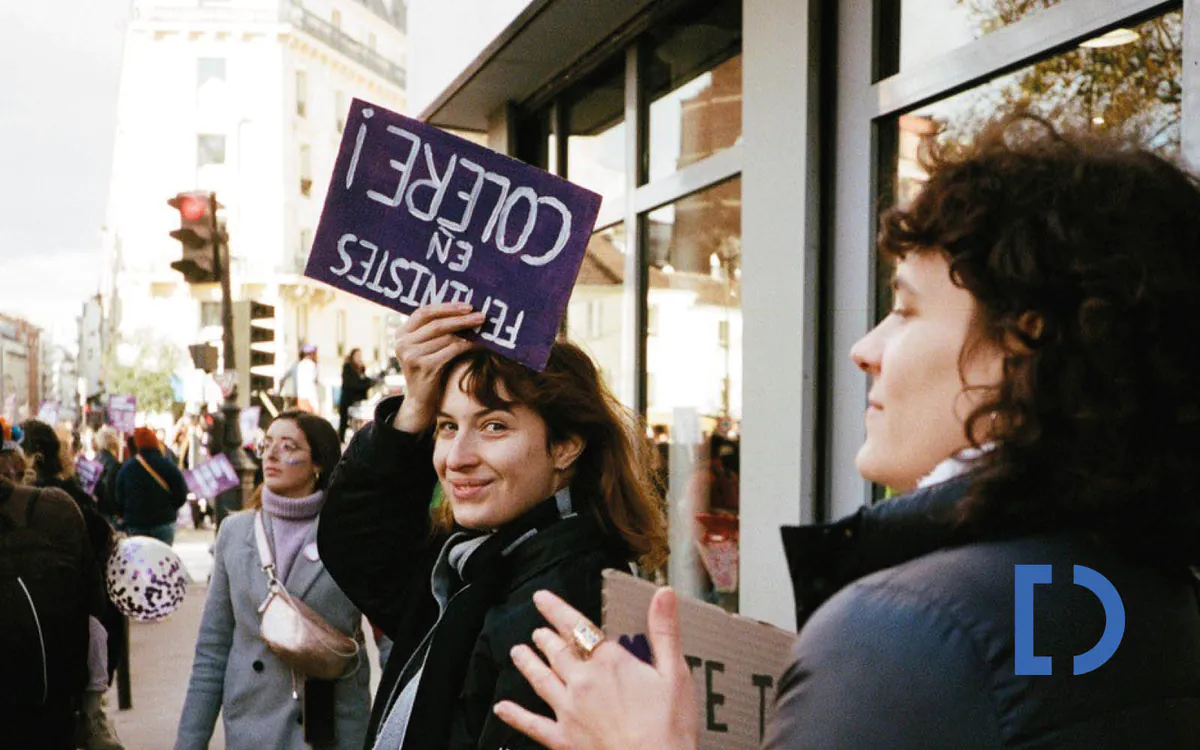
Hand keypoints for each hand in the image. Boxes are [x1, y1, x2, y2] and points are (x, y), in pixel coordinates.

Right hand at [391, 303, 484, 432]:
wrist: (421, 398)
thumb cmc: (429, 367)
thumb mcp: (426, 346)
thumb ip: (435, 328)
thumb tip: (464, 309)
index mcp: (401, 333)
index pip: (424, 312)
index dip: (446, 307)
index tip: (467, 305)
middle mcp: (402, 342)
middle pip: (437, 324)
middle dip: (461, 319)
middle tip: (481, 316)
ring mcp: (411, 355)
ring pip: (446, 337)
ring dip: (468, 333)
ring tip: (482, 330)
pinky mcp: (424, 367)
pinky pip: (451, 350)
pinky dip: (467, 346)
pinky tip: (478, 344)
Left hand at [493, 588, 698, 749]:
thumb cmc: (668, 728)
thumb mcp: (675, 674)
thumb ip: (665, 631)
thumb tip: (664, 594)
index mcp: (609, 663)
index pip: (577, 627)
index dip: (556, 610)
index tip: (541, 599)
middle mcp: (583, 682)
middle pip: (557, 652)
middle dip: (545, 638)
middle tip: (537, 631)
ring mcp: (569, 711)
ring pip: (541, 680)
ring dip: (528, 664)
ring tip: (517, 652)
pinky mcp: (563, 740)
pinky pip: (533, 725)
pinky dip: (515, 716)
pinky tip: (502, 709)